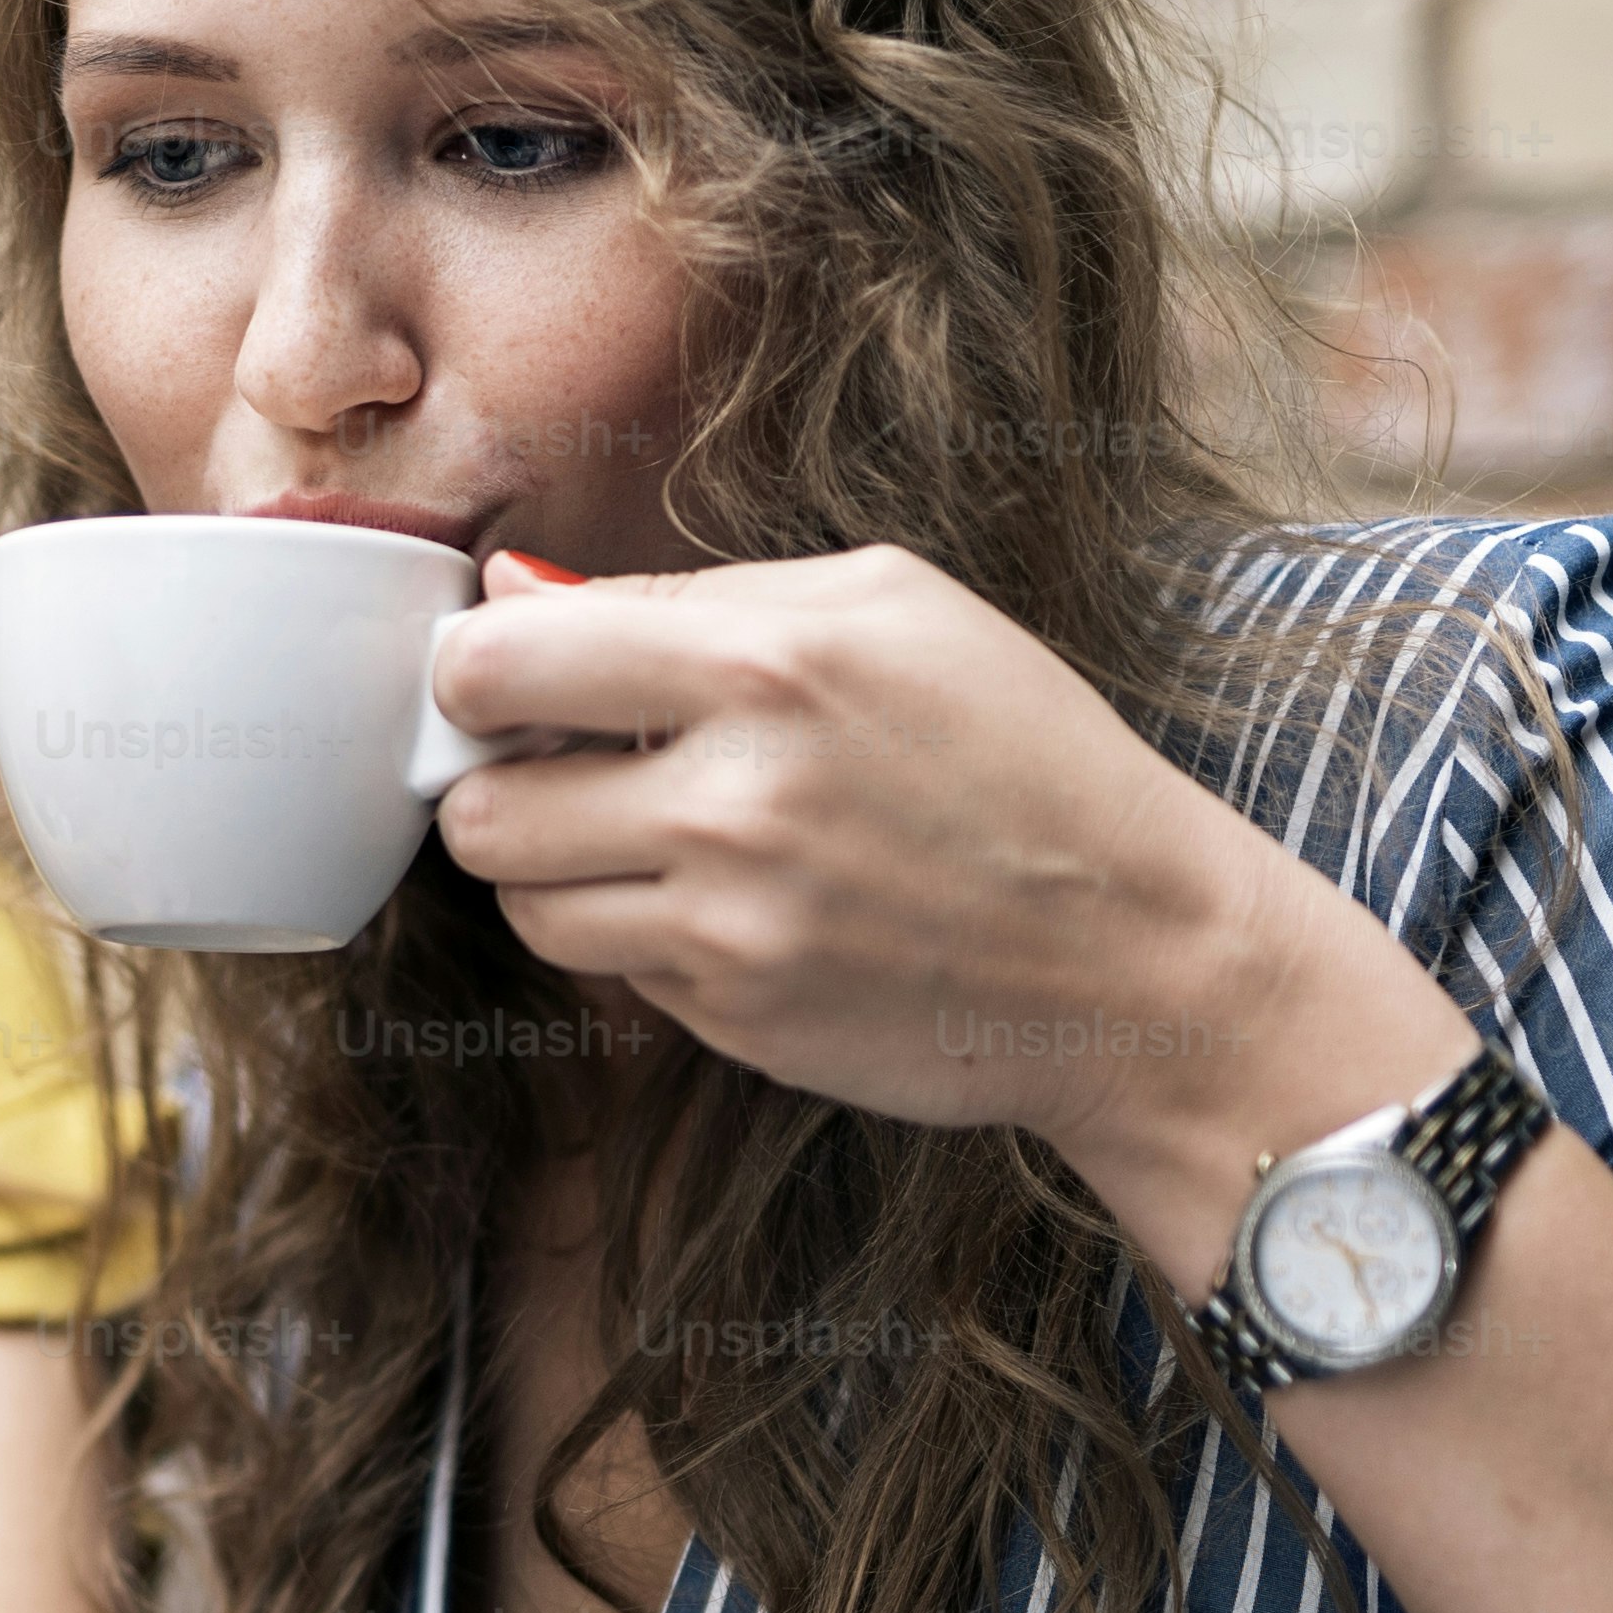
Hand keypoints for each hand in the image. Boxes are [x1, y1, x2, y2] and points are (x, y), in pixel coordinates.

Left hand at [423, 546, 1458, 1244]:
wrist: (1138, 953)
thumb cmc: (1021, 755)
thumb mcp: (891, 610)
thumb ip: (688, 596)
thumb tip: (513, 594)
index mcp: (772, 663)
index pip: (497, 666)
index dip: (473, 674)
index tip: (507, 681)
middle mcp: (737, 800)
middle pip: (479, 807)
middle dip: (501, 785)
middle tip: (570, 769)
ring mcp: (731, 927)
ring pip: (524, 902)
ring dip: (557, 869)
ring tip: (652, 836)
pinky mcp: (736, 1018)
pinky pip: (607, 970)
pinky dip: (636, 936)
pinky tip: (726, 904)